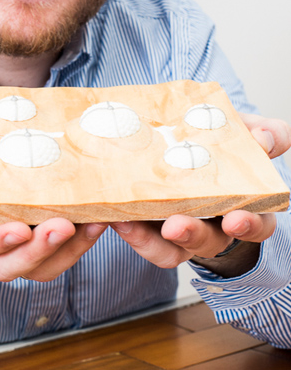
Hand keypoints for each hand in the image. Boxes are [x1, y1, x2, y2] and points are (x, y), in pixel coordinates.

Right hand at [0, 126, 106, 281]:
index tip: (19, 227)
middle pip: (11, 264)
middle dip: (38, 249)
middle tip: (62, 225)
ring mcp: (13, 246)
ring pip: (40, 266)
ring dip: (68, 250)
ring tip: (92, 223)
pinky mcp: (37, 239)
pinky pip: (61, 254)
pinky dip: (81, 242)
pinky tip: (99, 219)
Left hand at [111, 112, 290, 274]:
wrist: (184, 147)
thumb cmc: (222, 145)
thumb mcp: (246, 134)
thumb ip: (262, 133)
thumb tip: (265, 137)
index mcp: (244, 206)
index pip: (258, 224)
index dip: (250, 224)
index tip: (235, 218)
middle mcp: (215, 227)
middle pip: (210, 241)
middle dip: (192, 234)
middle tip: (175, 226)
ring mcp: (182, 231)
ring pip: (173, 250)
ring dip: (152, 240)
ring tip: (130, 222)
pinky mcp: (153, 230)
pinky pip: (146, 242)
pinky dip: (132, 233)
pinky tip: (117, 216)